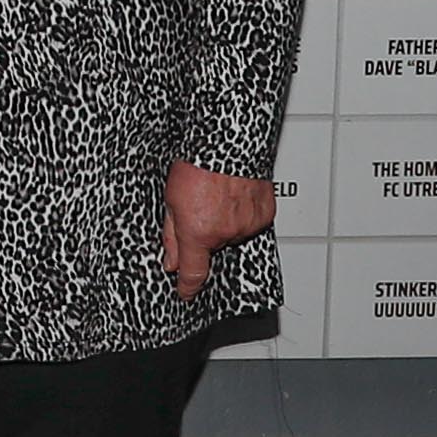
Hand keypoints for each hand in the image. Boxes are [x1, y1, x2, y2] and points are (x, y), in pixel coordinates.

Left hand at [163, 162, 277, 300]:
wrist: (228, 142)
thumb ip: (171, 236)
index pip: (194, 272)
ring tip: (217, 197)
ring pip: (233, 235)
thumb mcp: (170, 200)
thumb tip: (171, 261)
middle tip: (200, 208)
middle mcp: (227, 233)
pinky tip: (234, 196)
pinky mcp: (266, 214)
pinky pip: (251, 224)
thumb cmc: (197, 163)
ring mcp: (248, 224)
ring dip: (225, 224)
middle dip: (204, 234)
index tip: (186, 293)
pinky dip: (243, 215)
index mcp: (199, 232)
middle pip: (213, 247)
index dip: (188, 287)